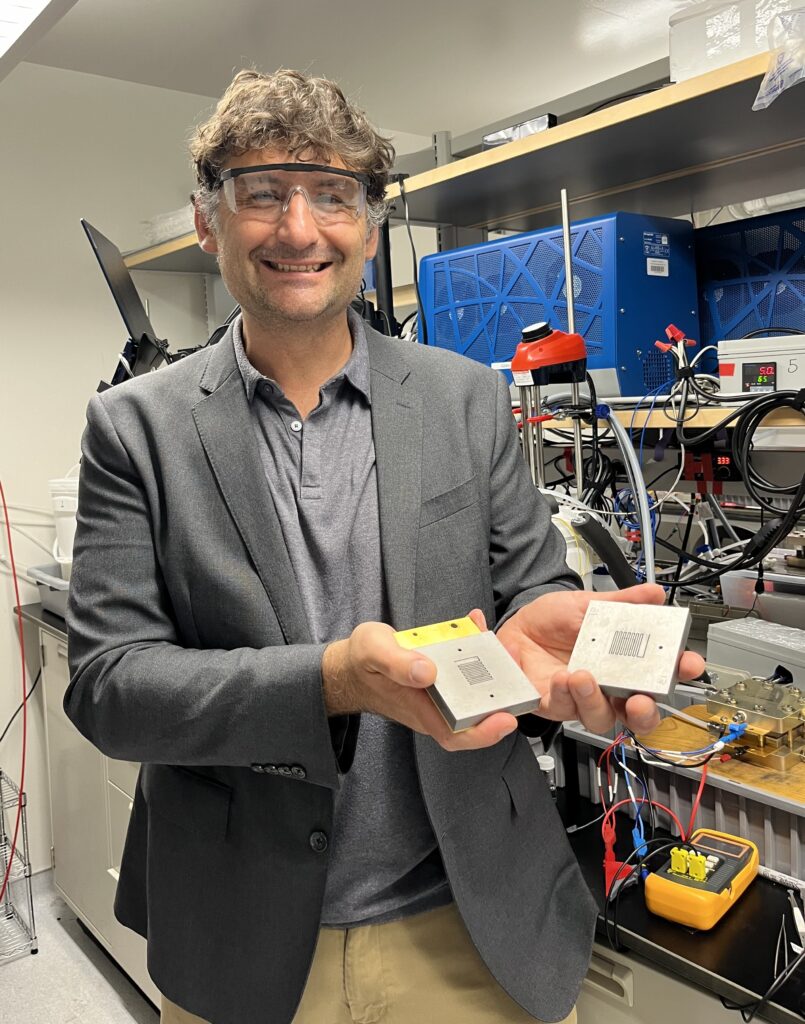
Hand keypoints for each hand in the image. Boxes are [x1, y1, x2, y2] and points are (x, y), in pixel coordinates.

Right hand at [322, 618, 516, 751]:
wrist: (351, 666)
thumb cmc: (360, 663)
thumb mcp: (373, 653)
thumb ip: (397, 663)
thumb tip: (427, 672)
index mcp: (421, 710)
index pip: (458, 734)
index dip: (485, 732)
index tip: (507, 719)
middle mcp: (435, 706)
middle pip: (476, 711)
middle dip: (501, 691)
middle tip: (514, 662)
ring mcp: (439, 693)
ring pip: (473, 688)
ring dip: (491, 667)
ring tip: (497, 638)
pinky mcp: (441, 677)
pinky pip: (463, 669)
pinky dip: (474, 648)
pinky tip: (474, 625)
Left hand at [495, 584, 704, 735]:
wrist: (516, 625)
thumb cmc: (553, 621)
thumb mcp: (590, 605)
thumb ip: (623, 603)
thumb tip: (653, 593)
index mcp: (623, 664)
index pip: (659, 676)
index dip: (678, 674)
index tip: (688, 664)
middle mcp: (606, 686)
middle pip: (637, 715)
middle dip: (645, 712)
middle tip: (641, 700)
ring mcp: (580, 698)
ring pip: (599, 718)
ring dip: (596, 701)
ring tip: (585, 675)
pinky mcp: (553, 703)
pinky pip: (563, 708)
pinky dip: (565, 694)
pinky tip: (562, 677)